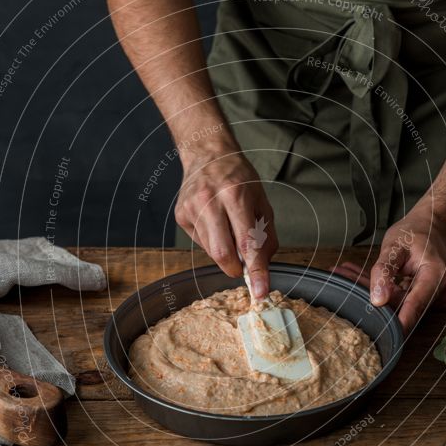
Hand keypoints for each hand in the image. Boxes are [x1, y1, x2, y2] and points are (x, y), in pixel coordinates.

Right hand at [176, 150, 277, 298]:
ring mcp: (191, 209)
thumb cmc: (239, 177)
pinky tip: (214, 222)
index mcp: (235, 194)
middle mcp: (209, 201)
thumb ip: (265, 235)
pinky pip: (201, 242)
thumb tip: (262, 267)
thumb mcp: (262, 200)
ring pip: (211, 252)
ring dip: (226, 251)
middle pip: (223, 254)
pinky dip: (213, 240)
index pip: (247, 243)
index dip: (255, 271)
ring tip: (229, 228)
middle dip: (236, 268)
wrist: (208, 154)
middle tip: (244, 266)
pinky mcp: (180, 215)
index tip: (260, 291)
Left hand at [333, 207, 445, 333]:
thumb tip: (377, 300)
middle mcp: (440, 291)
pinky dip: (382, 289)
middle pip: (401, 305)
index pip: (413, 307)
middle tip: (340, 277)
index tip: (377, 336)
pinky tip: (357, 277)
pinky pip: (401, 298)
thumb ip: (384, 271)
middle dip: (371, 297)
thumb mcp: (395, 245)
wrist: (433, 225)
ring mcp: (435, 296)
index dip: (395, 324)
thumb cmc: (416, 231)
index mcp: (436, 277)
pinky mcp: (426, 298)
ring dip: (373, 291)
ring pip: (398, 302)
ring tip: (344, 272)